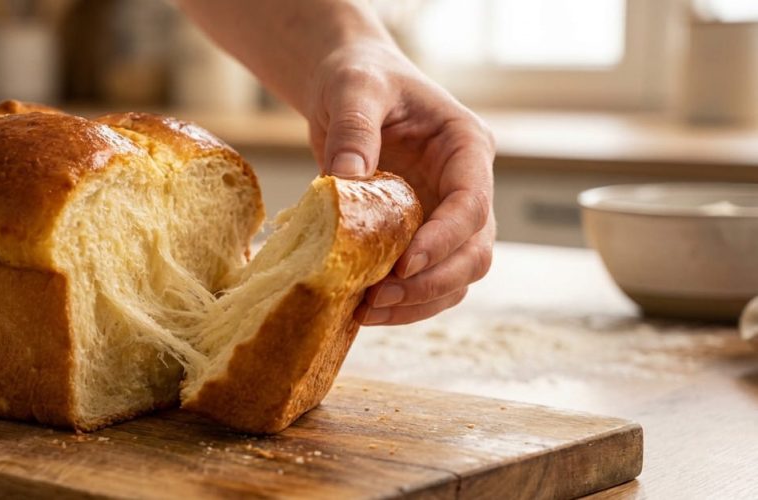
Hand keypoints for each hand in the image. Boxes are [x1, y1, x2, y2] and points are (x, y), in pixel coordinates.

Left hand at [305, 42, 495, 325]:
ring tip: (367, 309)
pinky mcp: (420, 234)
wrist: (348, 90)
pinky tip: (362, 308)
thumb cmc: (359, 78)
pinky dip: (401, 301)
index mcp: (465, 146)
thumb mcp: (353, 88)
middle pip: (475, 251)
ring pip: (456, 276)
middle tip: (380, 296)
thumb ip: (355, 129)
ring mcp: (446, 214)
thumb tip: (347, 181)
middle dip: (433, 281)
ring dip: (418, 302)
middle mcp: (467, 185)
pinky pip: (424, 280)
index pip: (473, 202)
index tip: (405, 263)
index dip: (445, 238)